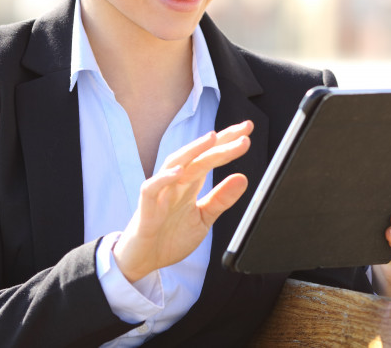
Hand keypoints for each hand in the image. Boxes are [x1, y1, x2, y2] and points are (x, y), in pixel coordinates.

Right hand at [113, 120, 252, 281]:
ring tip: (212, 138)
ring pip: (175, 164)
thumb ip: (221, 199)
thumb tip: (243, 178)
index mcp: (190, 184)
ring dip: (193, 150)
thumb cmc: (169, 236)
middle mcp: (176, 183)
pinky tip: (178, 171)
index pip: (210, 156)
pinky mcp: (146, 208)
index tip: (248, 129)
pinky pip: (152, 188)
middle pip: (198, 156)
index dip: (228, 142)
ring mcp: (161, 193)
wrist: (142, 260)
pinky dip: (163, 178)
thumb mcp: (203, 219)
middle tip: (244, 131)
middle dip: (220, 141)